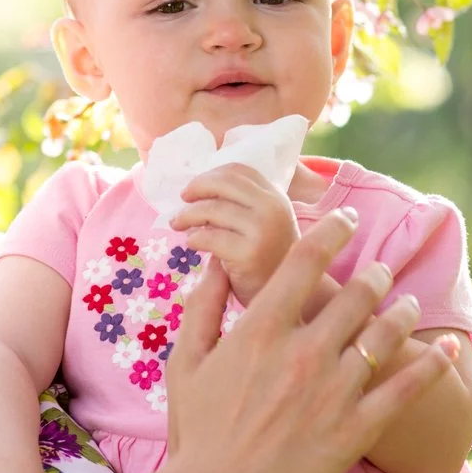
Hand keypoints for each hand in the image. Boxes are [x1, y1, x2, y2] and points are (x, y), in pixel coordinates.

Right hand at [162, 210, 455, 472]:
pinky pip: (406, 388)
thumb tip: (215, 261)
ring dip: (401, 309)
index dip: (332, 230)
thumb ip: (203, 305)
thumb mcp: (185, 359)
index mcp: (260, 328)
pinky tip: (447, 348)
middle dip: (372, 273)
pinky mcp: (357, 428)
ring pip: (384, 333)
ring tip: (405, 302)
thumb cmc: (196, 429)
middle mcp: (304, 351)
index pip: (306, 261)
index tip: (346, 219)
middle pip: (356, 293)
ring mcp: (334, 390)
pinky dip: (432, 364)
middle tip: (377, 269)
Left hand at [168, 163, 299, 305]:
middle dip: (197, 188)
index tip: (195, 188)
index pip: (239, 171)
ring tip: (178, 224)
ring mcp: (263, 230)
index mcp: (276, 197)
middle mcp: (273, 208)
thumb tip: (196, 189)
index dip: (212, 174)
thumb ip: (242, 205)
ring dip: (187, 214)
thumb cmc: (268, 261)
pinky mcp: (249, 253)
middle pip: (224, 183)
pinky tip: (192, 244)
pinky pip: (210, 237)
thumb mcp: (264, 225)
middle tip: (182, 199)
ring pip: (212, 209)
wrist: (293, 302)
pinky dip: (194, 238)